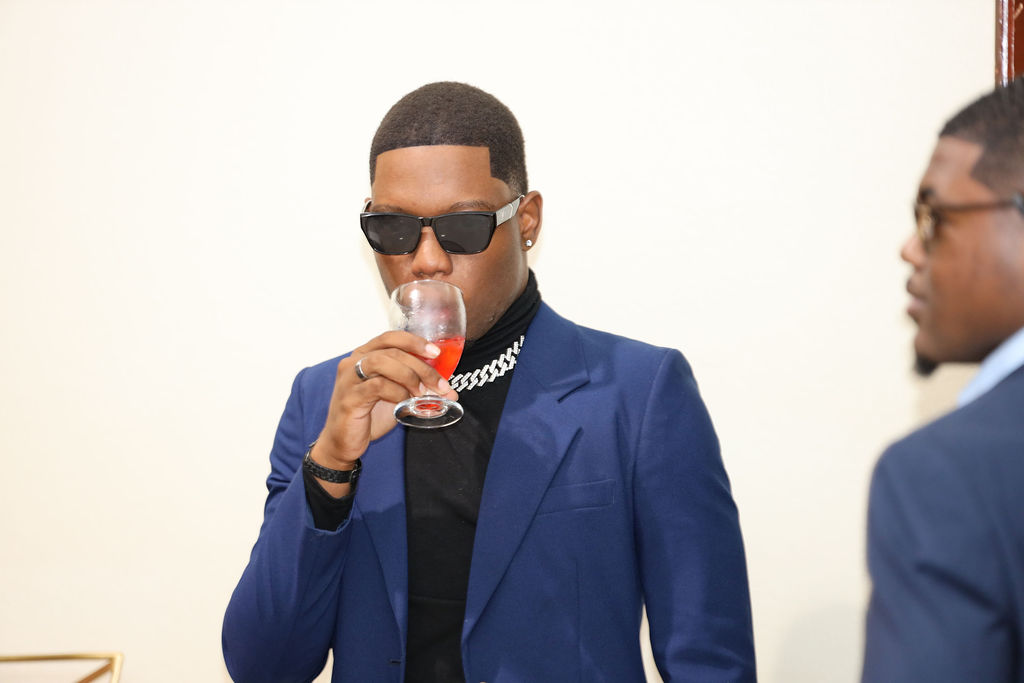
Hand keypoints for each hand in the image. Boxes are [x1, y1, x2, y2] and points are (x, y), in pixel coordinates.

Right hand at [311, 331, 458, 469]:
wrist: (343, 443)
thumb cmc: (369, 417)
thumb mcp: (396, 397)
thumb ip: (417, 388)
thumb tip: (449, 391)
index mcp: (364, 355)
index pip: (390, 337)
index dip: (414, 342)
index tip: (435, 353)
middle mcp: (353, 361)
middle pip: (392, 350)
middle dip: (421, 366)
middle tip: (439, 384)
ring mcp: (348, 378)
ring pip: (382, 362)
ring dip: (409, 375)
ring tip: (422, 392)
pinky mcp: (349, 397)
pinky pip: (377, 386)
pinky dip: (397, 391)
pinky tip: (404, 402)